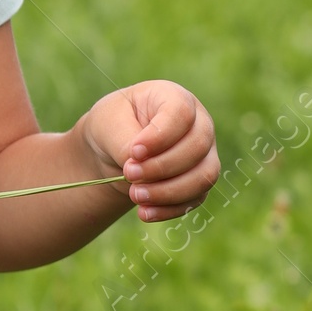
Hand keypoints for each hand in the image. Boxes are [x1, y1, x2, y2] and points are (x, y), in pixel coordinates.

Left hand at [80, 81, 218, 223]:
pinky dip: (170, 209)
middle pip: (197, 146)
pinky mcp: (199, 180)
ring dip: (169, 191)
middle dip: (162, 167)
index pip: (181, 113)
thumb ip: (123, 141)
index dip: (160, 136)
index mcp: (174, 98)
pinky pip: (196, 198)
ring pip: (204, 175)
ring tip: (135, 196)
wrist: (112, 150)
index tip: (134, 152)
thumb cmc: (112, 126)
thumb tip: (138, 167)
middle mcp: (198, 123)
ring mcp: (204, 153)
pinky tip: (144, 212)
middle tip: (129, 175)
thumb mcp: (108, 124)